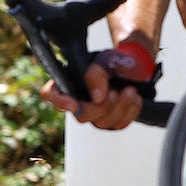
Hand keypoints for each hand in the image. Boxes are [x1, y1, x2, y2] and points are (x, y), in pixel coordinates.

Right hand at [39, 40, 153, 129]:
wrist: (134, 67)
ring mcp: (94, 114)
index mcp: (68, 82)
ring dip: (120, 107)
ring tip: (131, 91)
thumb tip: (97, 99)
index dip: (58, 101)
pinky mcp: (110, 122)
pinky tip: (135, 99)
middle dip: (102, 107)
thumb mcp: (104, 60)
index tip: (73, 104)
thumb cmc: (113, 62)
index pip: (50, 94)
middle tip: (115, 92)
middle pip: (81, 116)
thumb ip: (96, 75)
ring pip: (102, 123)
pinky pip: (118, 125)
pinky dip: (130, 112)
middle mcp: (77, 101)